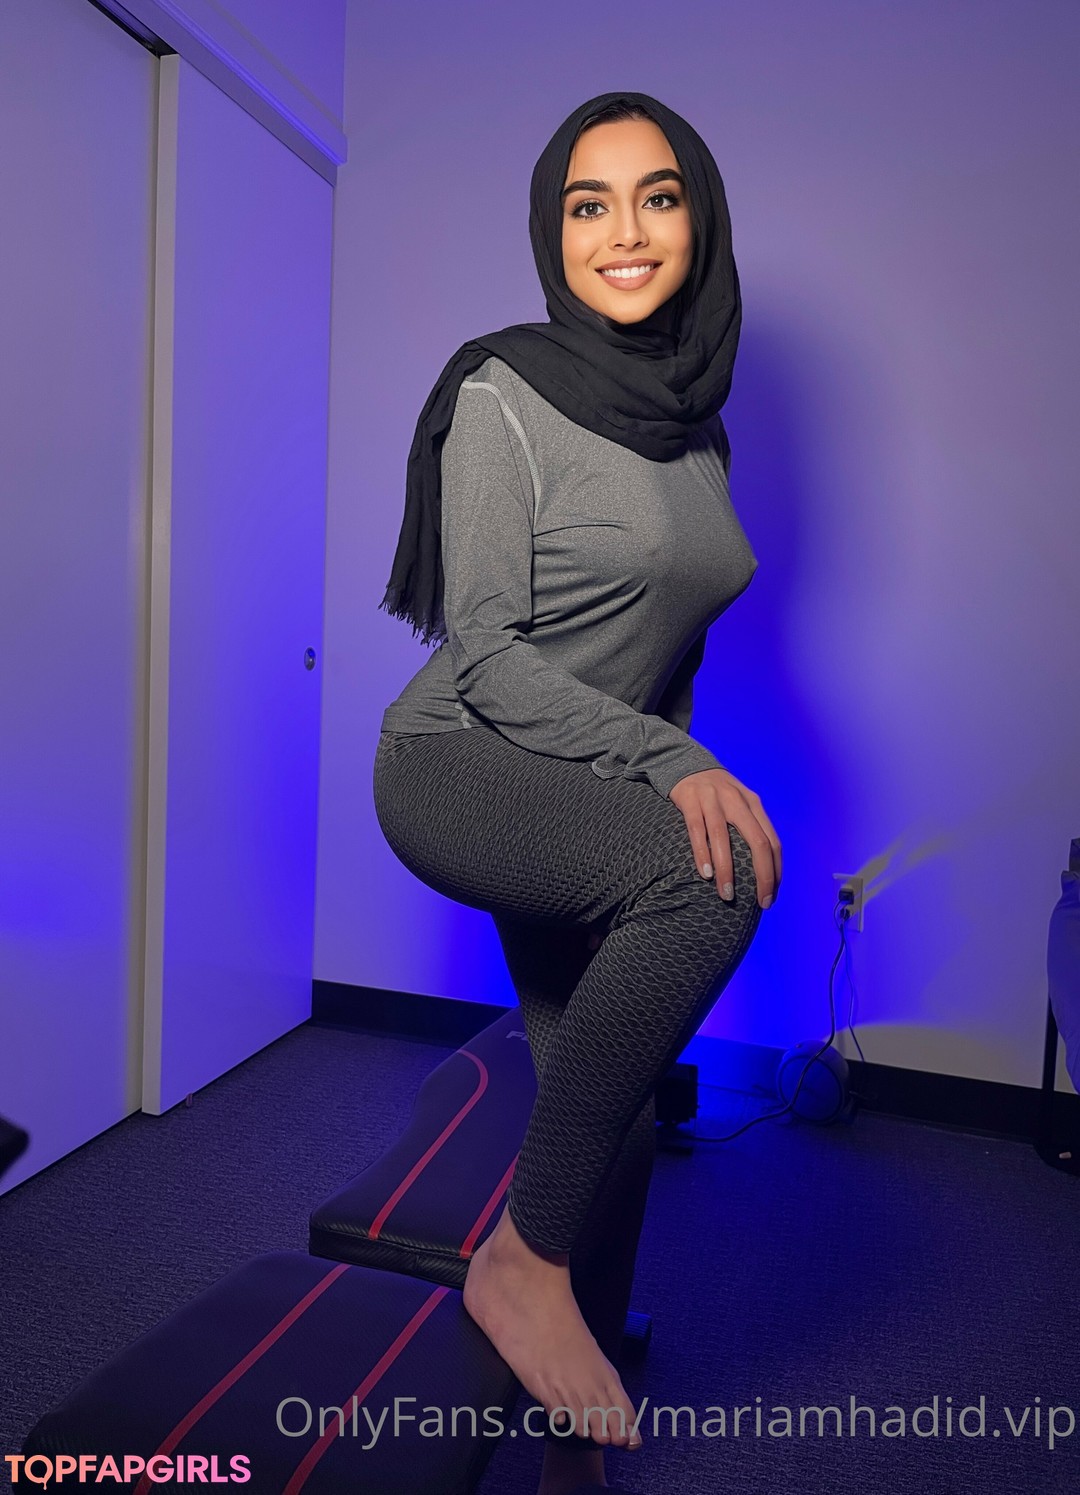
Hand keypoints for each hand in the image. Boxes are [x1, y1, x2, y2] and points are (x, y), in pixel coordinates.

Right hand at [668, 767, 781, 909]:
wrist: (685, 763)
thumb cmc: (716, 792)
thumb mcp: (739, 803)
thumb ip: (750, 826)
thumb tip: (762, 867)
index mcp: (753, 804)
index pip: (772, 841)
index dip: (775, 870)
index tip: (772, 895)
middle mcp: (737, 801)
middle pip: (757, 841)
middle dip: (762, 875)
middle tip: (760, 901)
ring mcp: (713, 800)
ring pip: (724, 839)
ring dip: (727, 870)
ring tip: (727, 895)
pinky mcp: (690, 801)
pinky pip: (697, 831)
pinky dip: (702, 853)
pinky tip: (705, 874)